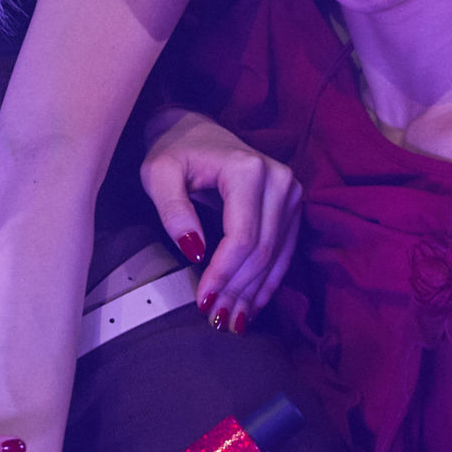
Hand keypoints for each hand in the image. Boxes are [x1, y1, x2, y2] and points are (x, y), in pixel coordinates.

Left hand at [141, 109, 300, 332]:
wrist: (193, 128)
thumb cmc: (172, 150)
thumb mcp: (158, 174)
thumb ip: (173, 210)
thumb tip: (195, 251)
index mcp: (247, 169)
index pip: (242, 236)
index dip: (223, 274)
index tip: (202, 302)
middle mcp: (279, 179)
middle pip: (262, 250)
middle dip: (237, 290)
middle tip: (214, 321)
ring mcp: (291, 192)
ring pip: (276, 256)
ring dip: (253, 293)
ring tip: (230, 322)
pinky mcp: (293, 205)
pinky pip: (285, 252)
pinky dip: (267, 282)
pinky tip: (251, 306)